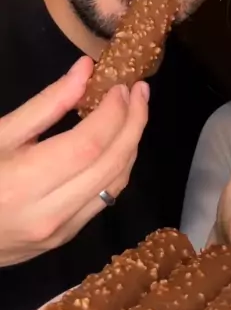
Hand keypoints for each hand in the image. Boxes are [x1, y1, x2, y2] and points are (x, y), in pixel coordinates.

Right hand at [0, 57, 148, 265]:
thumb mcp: (0, 133)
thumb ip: (46, 104)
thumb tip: (86, 70)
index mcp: (24, 182)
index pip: (89, 144)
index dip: (114, 112)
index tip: (122, 86)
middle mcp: (48, 213)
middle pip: (111, 165)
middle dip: (134, 123)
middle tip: (139, 91)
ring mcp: (60, 231)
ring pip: (116, 184)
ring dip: (130, 144)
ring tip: (134, 112)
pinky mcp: (65, 239)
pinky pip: (104, 199)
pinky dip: (117, 168)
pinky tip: (117, 144)